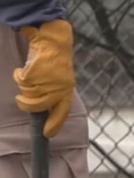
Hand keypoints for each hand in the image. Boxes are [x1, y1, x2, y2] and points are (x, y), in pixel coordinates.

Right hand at [14, 19, 75, 137]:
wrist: (53, 41)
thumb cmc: (55, 61)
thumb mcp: (61, 81)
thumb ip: (56, 94)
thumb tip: (45, 109)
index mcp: (67, 92)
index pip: (62, 113)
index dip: (54, 124)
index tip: (48, 134)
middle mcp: (59, 89)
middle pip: (38, 106)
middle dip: (26, 105)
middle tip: (21, 101)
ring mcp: (47, 82)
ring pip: (28, 94)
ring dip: (23, 86)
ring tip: (26, 77)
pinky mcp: (36, 73)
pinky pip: (22, 81)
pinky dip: (19, 75)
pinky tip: (23, 69)